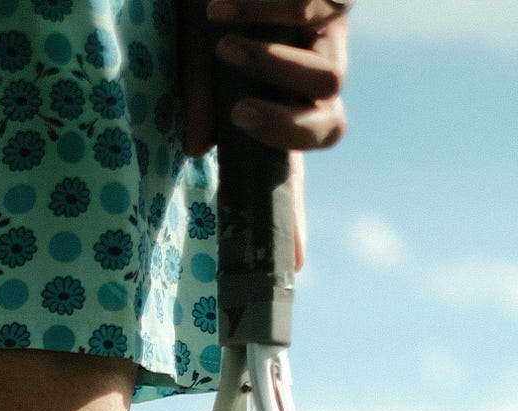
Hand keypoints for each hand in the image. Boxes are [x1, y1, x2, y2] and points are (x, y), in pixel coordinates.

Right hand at [176, 1, 349, 269]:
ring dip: (272, 65)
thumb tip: (198, 151)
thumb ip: (199, 101)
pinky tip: (224, 4)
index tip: (293, 270)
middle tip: (238, 115)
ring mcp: (330, 36)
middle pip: (332, 125)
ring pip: (332, 78)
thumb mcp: (193, 55)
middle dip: (286, 127)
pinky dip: (263, 12)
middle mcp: (313, 73)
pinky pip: (312, 15)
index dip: (296, 221)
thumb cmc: (199, 0)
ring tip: (224, 43)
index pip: (294, 171)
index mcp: (280, 101)